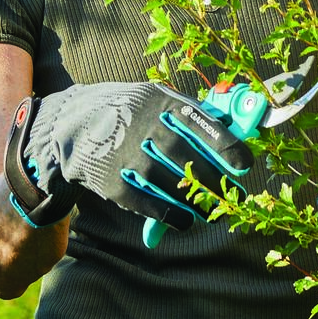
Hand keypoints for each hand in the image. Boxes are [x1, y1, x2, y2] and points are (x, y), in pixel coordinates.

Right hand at [4, 82, 253, 233]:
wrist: (72, 125)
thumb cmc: (126, 112)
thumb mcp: (153, 98)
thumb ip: (190, 111)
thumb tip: (234, 123)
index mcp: (159, 101)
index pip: (199, 121)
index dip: (225, 144)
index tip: (245, 164)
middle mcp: (143, 125)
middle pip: (188, 157)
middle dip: (215, 181)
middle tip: (234, 197)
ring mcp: (125, 154)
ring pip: (170, 183)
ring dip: (197, 202)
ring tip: (213, 212)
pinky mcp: (111, 180)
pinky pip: (148, 202)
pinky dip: (171, 215)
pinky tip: (185, 220)